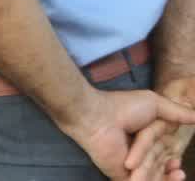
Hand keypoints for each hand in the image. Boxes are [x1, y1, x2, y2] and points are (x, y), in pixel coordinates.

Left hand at [64, 88, 194, 178]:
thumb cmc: (122, 107)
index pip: (161, 156)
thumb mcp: (155, 104)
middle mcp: (135, 154)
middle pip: (159, 169)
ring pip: (152, 178)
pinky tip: (167, 180)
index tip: (178, 162)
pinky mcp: (120, 175)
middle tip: (180, 172)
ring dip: (166, 179)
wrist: (97, 117)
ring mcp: (128, 167)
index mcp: (141, 140)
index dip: (172, 162)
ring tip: (178, 175)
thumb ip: (176, 112)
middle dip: (171, 174)